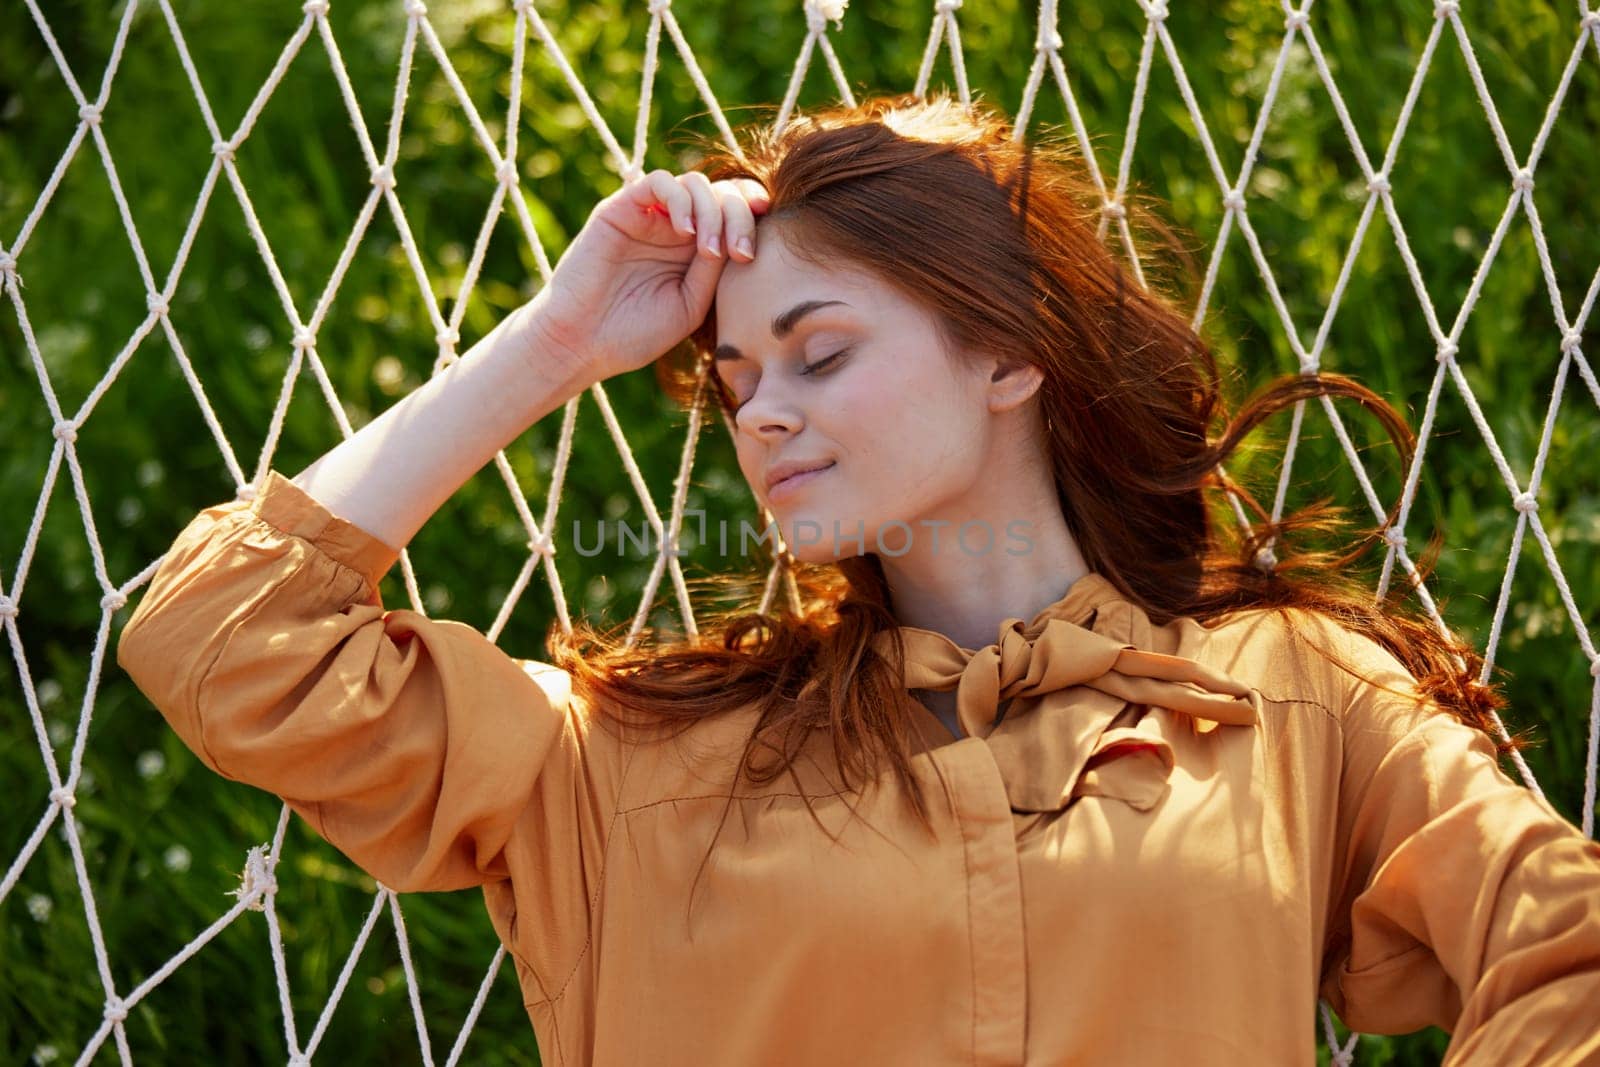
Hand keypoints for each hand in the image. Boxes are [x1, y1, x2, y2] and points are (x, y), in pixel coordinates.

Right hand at [527, 169, 770, 383]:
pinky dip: (680, 199)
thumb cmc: (635, 333)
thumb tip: (739, 235)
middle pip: (722, 193)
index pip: (735, 214)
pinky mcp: (621, 208)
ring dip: (713, 210)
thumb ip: (715, 269)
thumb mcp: (691, 304)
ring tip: (709, 249)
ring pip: (695, 183)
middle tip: (741, 253)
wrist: (583, 343)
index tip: (758, 247)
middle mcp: (675, 227)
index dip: (753, 218)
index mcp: (696, 250)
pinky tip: (685, 232)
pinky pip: (659, 182)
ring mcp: (649, 216)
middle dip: (740, 217)